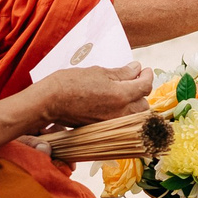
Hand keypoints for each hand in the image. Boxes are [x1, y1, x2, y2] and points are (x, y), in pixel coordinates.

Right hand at [28, 63, 151, 129]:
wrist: (50, 102)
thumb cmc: (70, 84)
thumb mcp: (98, 72)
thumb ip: (121, 73)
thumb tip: (136, 69)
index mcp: (120, 95)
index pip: (145, 86)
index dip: (147, 76)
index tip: (144, 70)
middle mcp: (120, 113)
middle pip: (144, 105)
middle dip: (141, 92)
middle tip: (134, 80)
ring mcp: (112, 123)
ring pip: (135, 116)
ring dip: (134, 105)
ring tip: (125, 93)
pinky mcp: (103, 129)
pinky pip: (122, 123)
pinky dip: (123, 114)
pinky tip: (115, 104)